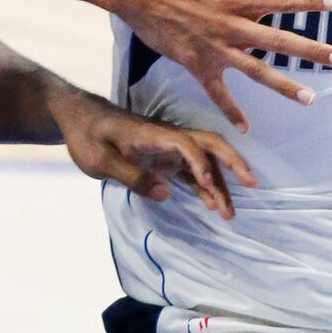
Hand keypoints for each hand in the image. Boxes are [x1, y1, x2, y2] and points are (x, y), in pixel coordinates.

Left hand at [55, 89, 256, 217]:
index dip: (201, 164)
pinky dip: (204, 187)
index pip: (187, 144)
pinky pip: (191, 172)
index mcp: (155, 134)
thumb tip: (166, 194)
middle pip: (210, 145)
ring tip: (229, 214)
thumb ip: (133, 176)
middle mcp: (168, 138)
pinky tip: (211, 205)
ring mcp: (168, 148)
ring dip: (219, 185)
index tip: (207, 185)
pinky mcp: (164, 158)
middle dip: (232, 164)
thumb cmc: (87, 135)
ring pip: (204, 162)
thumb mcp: (101, 159)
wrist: (79, 118)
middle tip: (251, 184)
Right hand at [113, 0, 331, 130]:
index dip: (310, 0)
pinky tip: (247, 128)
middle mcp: (231, 26)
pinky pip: (217, 92)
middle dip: (312, 50)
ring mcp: (215, 49)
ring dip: (284, 85)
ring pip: (256, 71)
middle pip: (279, 40)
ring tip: (309, 97)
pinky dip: (231, 111)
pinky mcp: (197, 65)